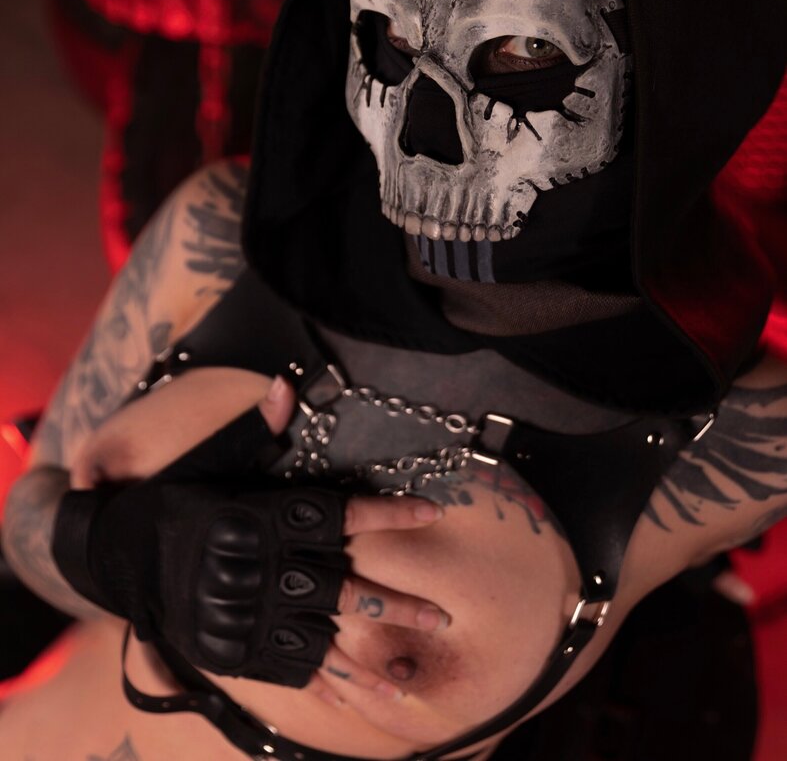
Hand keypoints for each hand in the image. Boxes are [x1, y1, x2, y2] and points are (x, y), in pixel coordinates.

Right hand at [58, 370, 449, 696]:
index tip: (432, 513)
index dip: (386, 514)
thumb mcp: (214, 458)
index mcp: (251, 519)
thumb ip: (257, 429)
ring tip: (411, 668)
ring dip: (370, 654)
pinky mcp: (228, 652)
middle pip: (338, 588)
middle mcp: (248, 571)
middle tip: (443, 613)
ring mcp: (239, 617)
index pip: (334, 514)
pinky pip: (286, 668)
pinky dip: (324, 680)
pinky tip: (358, 693)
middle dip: (394, 602)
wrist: (115, 556)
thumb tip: (289, 385)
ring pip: (320, 636)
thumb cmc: (177, 498)